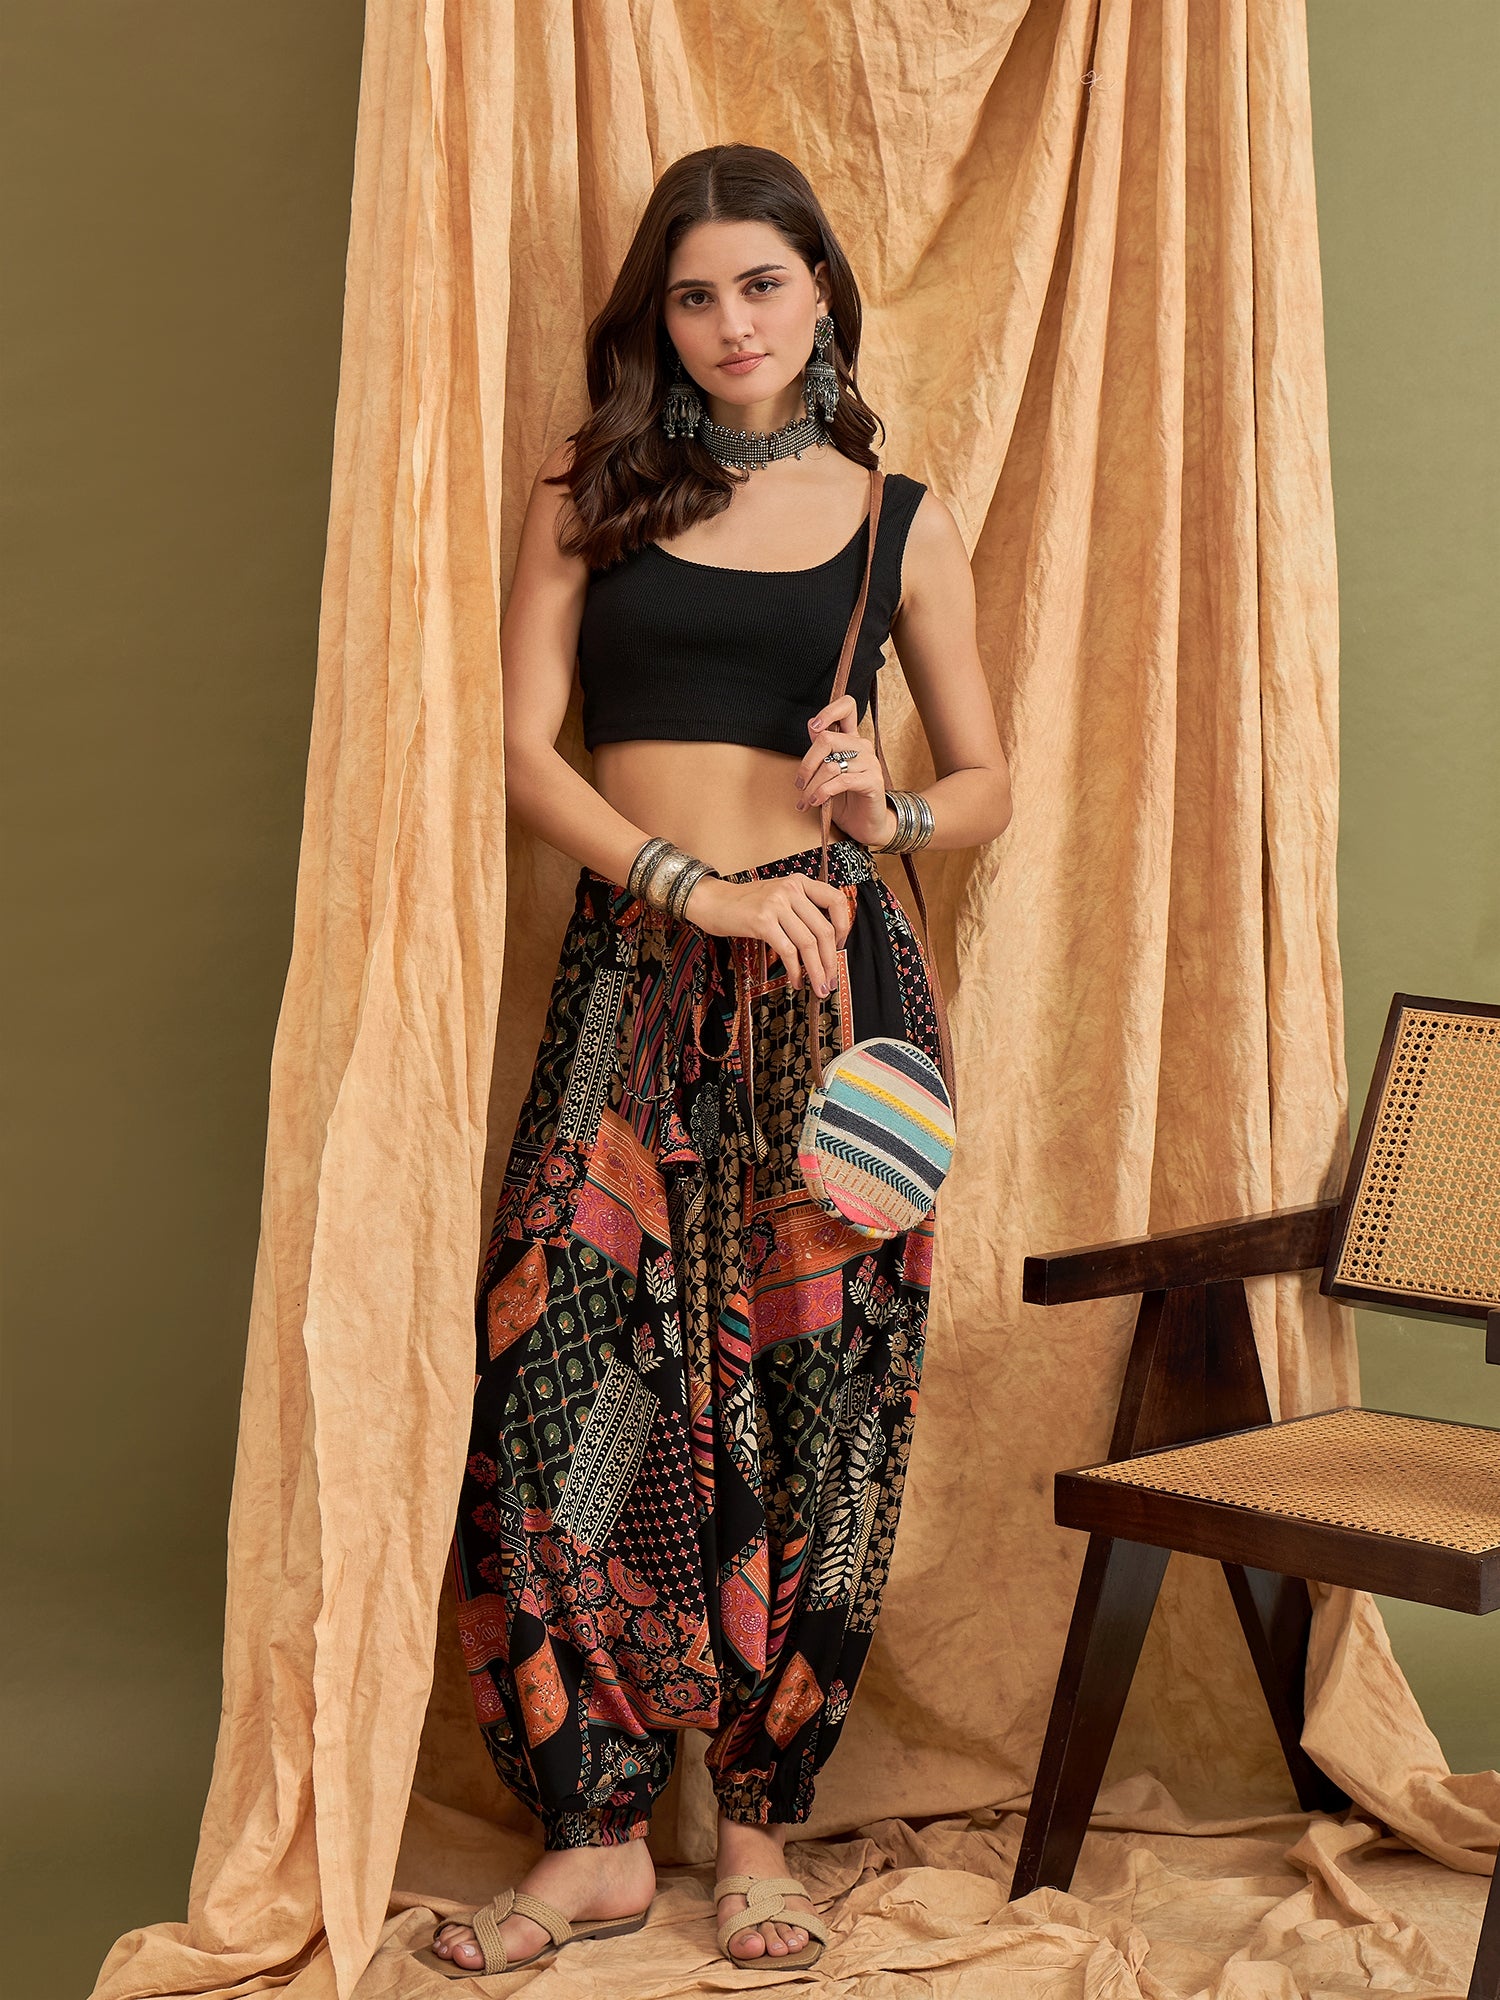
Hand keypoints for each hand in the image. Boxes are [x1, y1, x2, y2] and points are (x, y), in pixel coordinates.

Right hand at [684, 874, 853, 994]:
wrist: (710, 900)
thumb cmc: (743, 904)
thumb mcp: (777, 896)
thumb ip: (799, 909)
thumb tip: (823, 943)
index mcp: (799, 882)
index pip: (835, 900)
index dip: (844, 927)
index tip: (840, 947)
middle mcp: (791, 889)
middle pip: (824, 930)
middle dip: (831, 961)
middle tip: (831, 981)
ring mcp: (776, 904)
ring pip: (808, 943)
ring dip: (816, 971)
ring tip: (818, 987)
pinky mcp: (762, 921)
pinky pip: (788, 950)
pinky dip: (796, 970)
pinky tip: (796, 981)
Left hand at [794, 695, 896, 848]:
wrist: (865, 824)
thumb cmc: (845, 799)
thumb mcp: (827, 774)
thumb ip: (821, 752)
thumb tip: (812, 725)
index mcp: (851, 740)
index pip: (847, 707)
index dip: (829, 711)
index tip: (815, 727)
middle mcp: (862, 746)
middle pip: (827, 738)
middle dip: (806, 764)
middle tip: (800, 784)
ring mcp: (869, 763)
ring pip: (830, 765)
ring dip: (812, 786)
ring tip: (805, 800)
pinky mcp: (872, 781)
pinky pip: (842, 781)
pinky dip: (824, 792)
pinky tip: (817, 802)